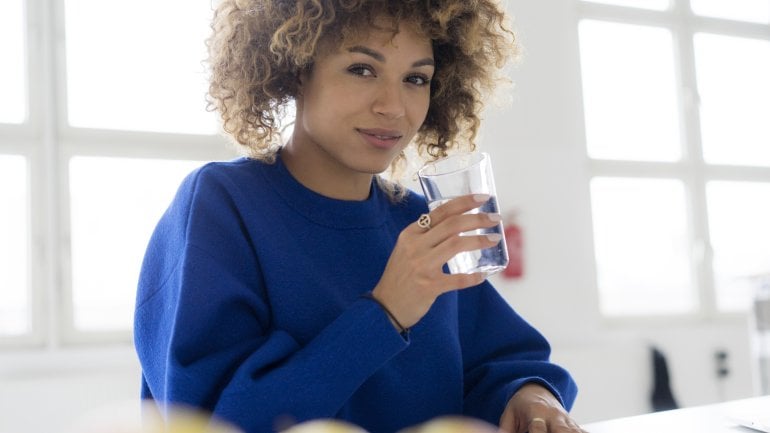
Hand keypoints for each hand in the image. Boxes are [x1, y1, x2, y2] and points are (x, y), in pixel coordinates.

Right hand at [371, 193, 501, 328]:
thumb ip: (425, 237)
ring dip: (479, 240)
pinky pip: (457, 279)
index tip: (482, 197)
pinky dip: (473, 277)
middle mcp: (415, 246)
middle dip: (477, 219)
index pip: (440, 212)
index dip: (463, 202)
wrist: (385, 306)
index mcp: (411, 234)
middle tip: (495, 218)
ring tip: (494, 239)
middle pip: (452, 225)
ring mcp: (422, 266)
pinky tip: (483, 275)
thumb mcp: (406, 249)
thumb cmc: (400, 276)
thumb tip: (456, 225)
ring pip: (456, 245)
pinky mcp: (429, 286)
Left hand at [499, 384, 587, 432]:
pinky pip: (583, 432)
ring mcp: (566, 420)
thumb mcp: (509, 415)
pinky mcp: (574, 425)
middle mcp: (554, 416)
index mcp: (536, 411)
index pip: (538, 428)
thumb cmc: (520, 406)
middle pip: (562, 431)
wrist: (536, 391)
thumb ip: (507, 429)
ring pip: (575, 431)